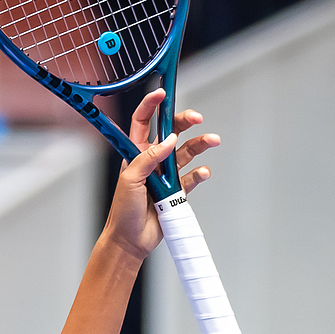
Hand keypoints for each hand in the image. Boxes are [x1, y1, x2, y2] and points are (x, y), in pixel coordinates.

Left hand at [101, 90, 219, 262]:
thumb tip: (170, 139)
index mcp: (135, 153)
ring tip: (212, 140)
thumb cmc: (122, 211)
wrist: (131, 240)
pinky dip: (200, 173)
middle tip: (197, 118)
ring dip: (200, 145)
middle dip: (184, 122)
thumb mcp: (130, 179)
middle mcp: (152, 160)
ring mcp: (165, 176)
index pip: (143, 122)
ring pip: (186, 153)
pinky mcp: (176, 192)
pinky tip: (202, 173)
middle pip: (171, 132)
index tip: (163, 93)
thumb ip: (149, 158)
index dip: (151, 106)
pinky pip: (192, 177)